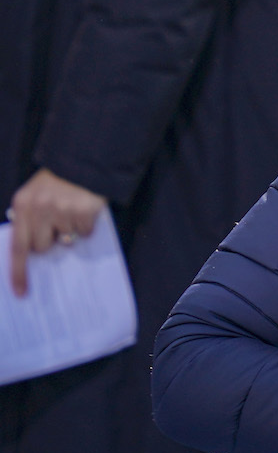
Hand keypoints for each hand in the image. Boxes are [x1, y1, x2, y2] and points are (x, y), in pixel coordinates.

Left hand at [8, 168, 106, 295]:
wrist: (83, 160)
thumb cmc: (56, 182)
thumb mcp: (34, 196)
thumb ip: (29, 219)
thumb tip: (33, 250)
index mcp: (23, 206)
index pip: (17, 246)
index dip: (18, 271)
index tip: (21, 292)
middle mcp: (39, 209)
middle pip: (42, 247)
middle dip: (50, 241)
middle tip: (56, 225)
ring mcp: (62, 210)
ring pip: (66, 240)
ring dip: (70, 230)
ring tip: (72, 211)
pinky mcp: (83, 211)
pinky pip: (84, 233)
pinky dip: (86, 226)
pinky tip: (84, 210)